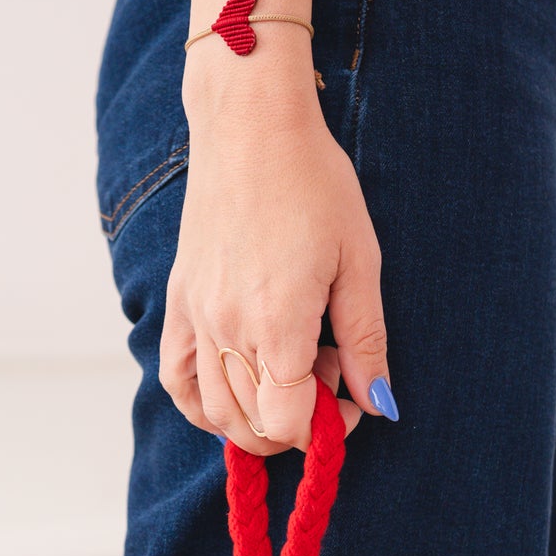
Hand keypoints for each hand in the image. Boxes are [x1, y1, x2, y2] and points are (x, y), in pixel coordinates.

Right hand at [161, 43, 393, 453]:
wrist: (251, 127)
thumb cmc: (314, 184)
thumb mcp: (359, 262)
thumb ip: (366, 342)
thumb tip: (378, 403)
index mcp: (277, 323)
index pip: (288, 422)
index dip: (325, 428)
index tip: (350, 397)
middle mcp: (227, 328)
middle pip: (253, 424)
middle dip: (296, 423)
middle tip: (328, 377)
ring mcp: (196, 317)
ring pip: (213, 412)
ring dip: (255, 418)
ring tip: (290, 376)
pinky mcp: (179, 301)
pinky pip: (176, 379)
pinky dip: (202, 405)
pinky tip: (235, 391)